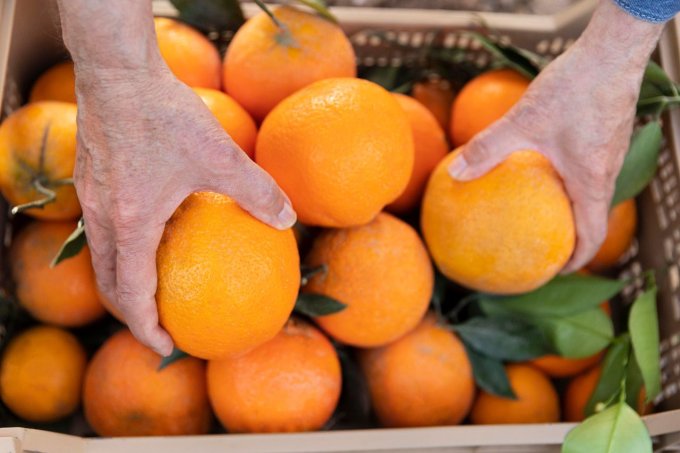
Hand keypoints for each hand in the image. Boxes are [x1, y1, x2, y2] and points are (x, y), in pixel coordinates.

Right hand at [74, 64, 294, 354]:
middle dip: (131, 313)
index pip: (131, 295)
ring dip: (123, 284)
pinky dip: (120, 251)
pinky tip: (151, 236)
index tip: (166, 347)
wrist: (118, 73)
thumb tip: (288, 219)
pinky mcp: (93, 181)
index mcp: (129, 225)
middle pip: (107, 285)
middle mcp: (102, 219)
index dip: (146, 328)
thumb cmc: (165, 115)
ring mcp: (92, 200)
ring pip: (101, 259)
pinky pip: (102, 231)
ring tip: (152, 292)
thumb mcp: (220, 156)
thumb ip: (256, 191)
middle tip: (159, 326)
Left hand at [448, 0, 662, 271]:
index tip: (554, 272)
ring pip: (589, 193)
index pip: (591, 235)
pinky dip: (566, 182)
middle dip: (569, 239)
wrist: (611, 51)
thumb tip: (455, 175)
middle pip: (591, 218)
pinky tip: (538, 169)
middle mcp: (606, 172)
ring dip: (568, 210)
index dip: (575, 260)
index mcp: (593, 181)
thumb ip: (487, 149)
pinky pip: (585, 170)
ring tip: (537, 215)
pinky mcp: (603, 135)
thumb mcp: (523, 122)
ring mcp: (607, 153)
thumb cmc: (574, 89)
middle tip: (541, 250)